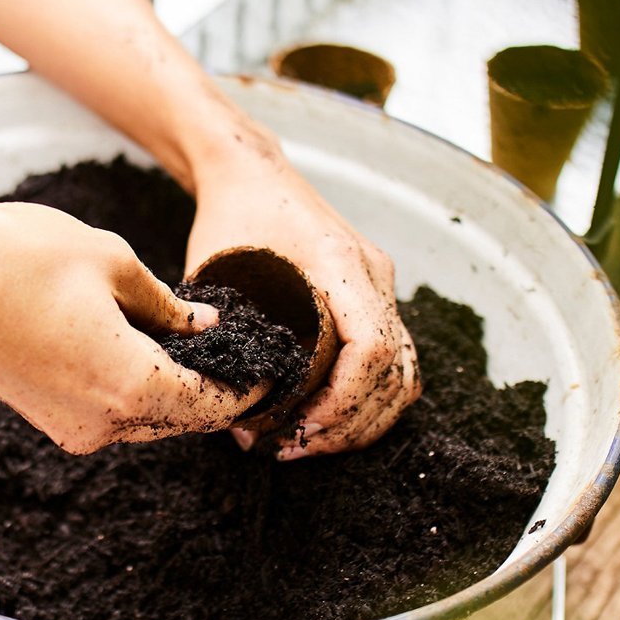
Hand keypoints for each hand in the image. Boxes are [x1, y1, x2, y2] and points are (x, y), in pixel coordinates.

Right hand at [0, 195, 264, 453]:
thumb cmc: (11, 255)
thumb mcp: (108, 260)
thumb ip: (166, 304)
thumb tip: (204, 328)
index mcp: (133, 387)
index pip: (219, 402)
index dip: (253, 382)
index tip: (276, 358)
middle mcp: (104, 425)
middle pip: (187, 417)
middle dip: (220, 386)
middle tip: (247, 346)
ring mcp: (70, 428)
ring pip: (150, 416)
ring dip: (179, 385)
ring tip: (200, 338)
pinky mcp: (44, 416)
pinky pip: (113, 409)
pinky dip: (140, 384)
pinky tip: (146, 342)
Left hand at [186, 130, 420, 459]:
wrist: (250, 173)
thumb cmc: (228, 216)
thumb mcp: (216, 272)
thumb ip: (225, 335)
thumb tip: (228, 407)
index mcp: (341, 262)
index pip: (371, 348)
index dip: (344, 401)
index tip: (302, 426)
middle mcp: (373, 274)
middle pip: (396, 371)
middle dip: (351, 423)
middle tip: (297, 447)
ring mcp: (380, 284)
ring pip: (403, 373)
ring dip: (365, 418)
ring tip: (310, 441)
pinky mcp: (373, 295)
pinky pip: (394, 358)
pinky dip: (370, 398)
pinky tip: (330, 419)